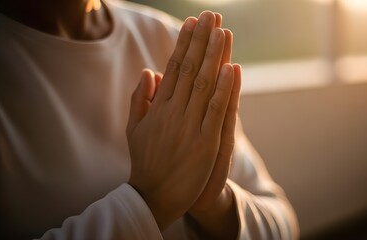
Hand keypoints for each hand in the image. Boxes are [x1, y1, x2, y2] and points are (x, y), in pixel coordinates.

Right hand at [126, 11, 235, 229]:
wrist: (154, 195)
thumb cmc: (146, 160)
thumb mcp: (135, 128)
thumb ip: (140, 99)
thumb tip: (148, 71)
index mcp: (158, 107)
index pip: (174, 68)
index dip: (184, 44)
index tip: (191, 23)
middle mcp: (173, 111)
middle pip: (190, 69)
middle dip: (201, 40)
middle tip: (210, 15)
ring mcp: (189, 126)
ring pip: (203, 84)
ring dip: (214, 56)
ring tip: (221, 30)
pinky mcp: (205, 142)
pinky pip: (215, 111)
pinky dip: (223, 88)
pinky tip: (230, 67)